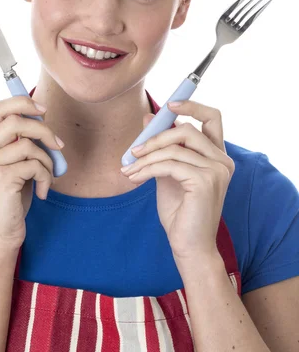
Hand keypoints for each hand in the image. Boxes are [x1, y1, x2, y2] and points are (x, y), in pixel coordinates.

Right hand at [0, 96, 63, 255]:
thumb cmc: (8, 202)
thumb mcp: (9, 167)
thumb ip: (16, 143)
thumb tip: (41, 117)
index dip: (22, 102)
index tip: (43, 109)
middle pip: (15, 120)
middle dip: (44, 130)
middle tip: (58, 145)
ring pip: (28, 145)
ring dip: (48, 161)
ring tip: (48, 177)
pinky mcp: (0, 179)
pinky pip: (35, 165)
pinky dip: (46, 177)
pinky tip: (43, 192)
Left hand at [120, 101, 234, 264]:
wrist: (189, 247)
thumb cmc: (180, 212)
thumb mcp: (167, 172)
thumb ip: (162, 147)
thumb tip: (149, 118)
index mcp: (217, 155)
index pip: (213, 117)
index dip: (192, 105)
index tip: (168, 104)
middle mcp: (222, 160)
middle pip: (186, 129)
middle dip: (154, 137)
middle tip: (133, 150)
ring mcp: (217, 170)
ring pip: (174, 148)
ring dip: (145, 157)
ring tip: (129, 169)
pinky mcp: (205, 182)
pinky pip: (168, 164)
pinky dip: (147, 169)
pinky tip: (135, 178)